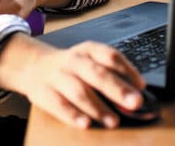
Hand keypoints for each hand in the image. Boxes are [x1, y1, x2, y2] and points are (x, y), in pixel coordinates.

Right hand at [0, 34, 146, 128]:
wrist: (33, 66)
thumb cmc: (71, 68)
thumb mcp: (90, 62)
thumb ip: (112, 75)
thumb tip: (137, 93)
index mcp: (88, 50)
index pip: (110, 56)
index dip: (127, 70)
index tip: (141, 86)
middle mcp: (73, 61)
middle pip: (97, 73)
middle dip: (117, 89)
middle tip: (135, 103)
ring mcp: (57, 76)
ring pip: (79, 91)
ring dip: (98, 107)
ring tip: (113, 121)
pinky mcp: (43, 93)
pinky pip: (58, 104)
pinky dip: (72, 115)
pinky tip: (85, 123)